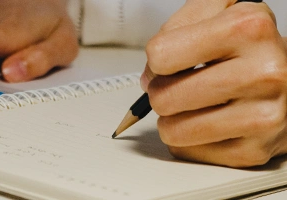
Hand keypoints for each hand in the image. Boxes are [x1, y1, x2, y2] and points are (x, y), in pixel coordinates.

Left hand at [142, 0, 286, 166]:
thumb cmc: (248, 47)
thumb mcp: (219, 11)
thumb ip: (176, 26)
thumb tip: (150, 76)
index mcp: (249, 29)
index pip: (161, 55)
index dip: (158, 59)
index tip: (174, 60)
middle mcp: (264, 72)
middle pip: (163, 98)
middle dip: (162, 91)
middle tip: (183, 85)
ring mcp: (263, 115)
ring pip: (173, 130)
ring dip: (173, 119)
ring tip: (194, 104)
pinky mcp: (256, 150)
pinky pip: (188, 151)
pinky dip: (189, 139)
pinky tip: (209, 121)